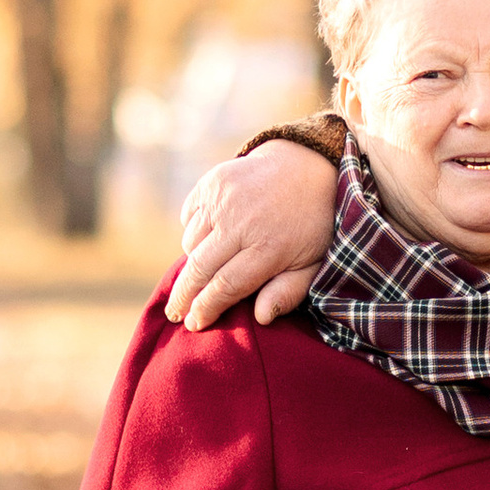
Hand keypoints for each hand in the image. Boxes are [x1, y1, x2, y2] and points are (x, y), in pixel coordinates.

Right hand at [168, 145, 339, 330]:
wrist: (307, 165)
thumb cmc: (311, 224)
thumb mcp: (313, 262)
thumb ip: (289, 291)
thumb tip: (261, 318)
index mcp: (270, 247)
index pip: (225, 286)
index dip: (206, 308)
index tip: (194, 324)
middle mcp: (242, 222)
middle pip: (199, 268)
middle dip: (184, 295)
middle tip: (176, 313)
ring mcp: (224, 199)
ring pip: (190, 244)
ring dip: (194, 261)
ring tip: (205, 270)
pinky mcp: (213, 182)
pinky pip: (189, 217)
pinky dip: (194, 230)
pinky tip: (212, 235)